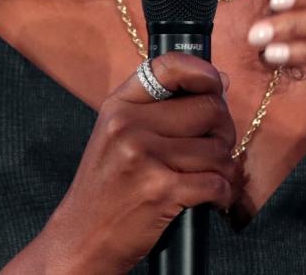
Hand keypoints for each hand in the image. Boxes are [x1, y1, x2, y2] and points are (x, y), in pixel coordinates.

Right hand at [51, 54, 237, 269]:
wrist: (80, 239)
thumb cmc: (107, 187)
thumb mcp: (117, 134)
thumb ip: (161, 106)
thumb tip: (222, 81)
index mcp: (120, 106)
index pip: (169, 66)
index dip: (203, 72)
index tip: (216, 85)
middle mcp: (129, 126)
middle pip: (209, 109)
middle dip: (223, 131)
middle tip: (215, 149)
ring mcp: (145, 158)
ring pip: (218, 150)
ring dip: (225, 168)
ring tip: (210, 178)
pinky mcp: (161, 191)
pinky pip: (217, 182)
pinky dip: (223, 194)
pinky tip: (213, 199)